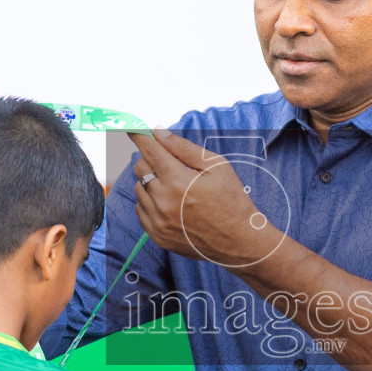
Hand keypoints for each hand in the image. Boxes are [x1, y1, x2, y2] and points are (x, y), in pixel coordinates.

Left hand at [130, 130, 275, 266]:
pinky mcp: (157, 235)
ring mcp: (158, 221)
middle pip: (140, 168)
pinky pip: (140, 210)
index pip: (149, 151)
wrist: (239, 242)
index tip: (132, 129)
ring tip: (175, 187)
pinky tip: (170, 204)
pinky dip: (150, 202)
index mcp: (178, 181)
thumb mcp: (217, 167)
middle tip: (170, 164)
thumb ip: (185, 148)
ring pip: (139, 188)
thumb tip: (159, 132)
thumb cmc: (232, 201)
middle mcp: (163, 201)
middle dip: (152, 160)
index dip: (139, 136)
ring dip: (151, 182)